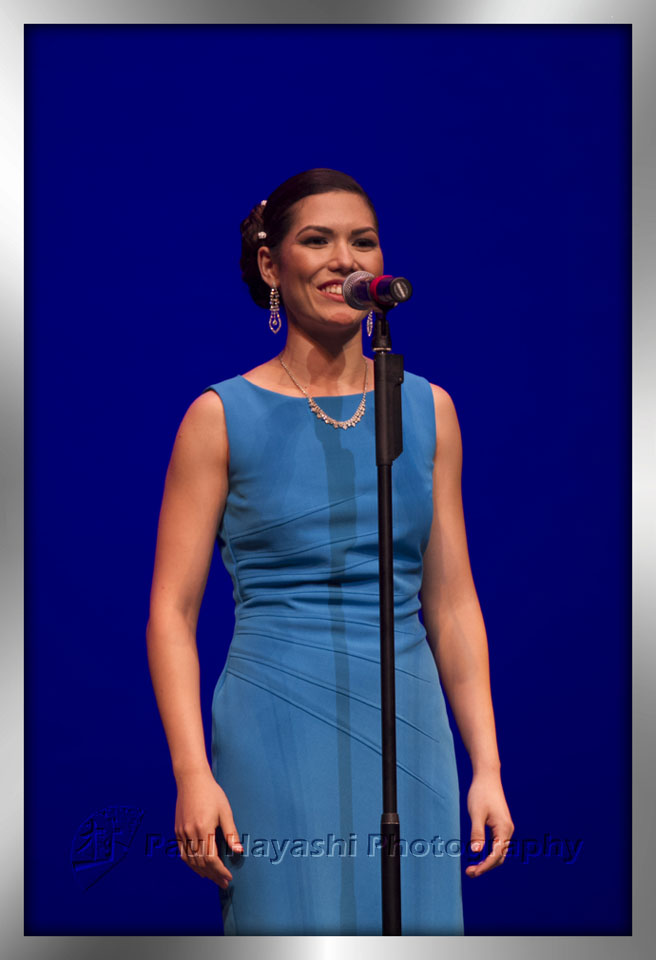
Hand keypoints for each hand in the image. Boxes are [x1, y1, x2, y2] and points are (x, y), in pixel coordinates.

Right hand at [174, 769, 242, 887]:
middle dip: (213, 875)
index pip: (211, 858)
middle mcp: (190, 833)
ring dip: (201, 872)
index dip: (220, 871)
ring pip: (190, 860)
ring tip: (212, 879)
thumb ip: (231, 832)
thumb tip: (239, 851)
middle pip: (201, 862)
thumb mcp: (225, 811)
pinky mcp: (177, 830)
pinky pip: (183, 852)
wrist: (191, 779)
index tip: (229, 878)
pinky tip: (198, 867)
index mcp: (204, 828)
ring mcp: (182, 832)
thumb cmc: (212, 793)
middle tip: (223, 883)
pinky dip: (191, 863)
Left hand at [465, 768, 513, 877]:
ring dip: (488, 861)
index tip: (472, 872)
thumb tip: (476, 852)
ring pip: (499, 852)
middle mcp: (508, 830)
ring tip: (472, 867)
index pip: (496, 855)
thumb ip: (477, 833)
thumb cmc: (480, 793)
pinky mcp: (501, 825)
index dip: (484, 866)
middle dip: (486, 867)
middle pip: (500, 857)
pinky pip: (498, 844)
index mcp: (504, 828)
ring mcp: (506, 828)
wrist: (487, 777)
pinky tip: (478, 854)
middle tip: (469, 873)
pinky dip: (489, 853)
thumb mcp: (476, 813)